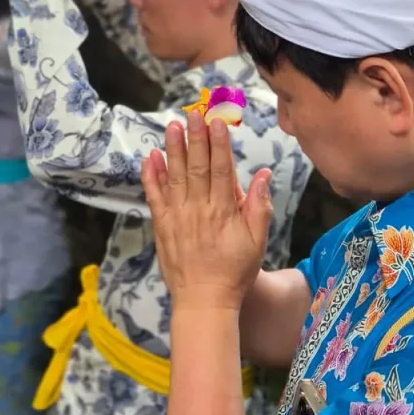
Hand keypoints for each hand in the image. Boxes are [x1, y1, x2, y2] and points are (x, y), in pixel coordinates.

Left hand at [142, 112, 272, 310]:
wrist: (204, 300)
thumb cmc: (235, 271)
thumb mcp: (257, 241)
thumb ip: (259, 206)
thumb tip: (263, 174)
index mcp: (224, 210)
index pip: (222, 169)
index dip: (220, 144)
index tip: (217, 122)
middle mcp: (199, 208)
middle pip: (197, 166)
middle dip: (195, 138)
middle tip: (193, 114)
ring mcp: (178, 216)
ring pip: (175, 176)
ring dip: (173, 149)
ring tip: (172, 126)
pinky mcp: (162, 225)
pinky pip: (154, 196)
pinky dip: (151, 176)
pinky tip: (150, 157)